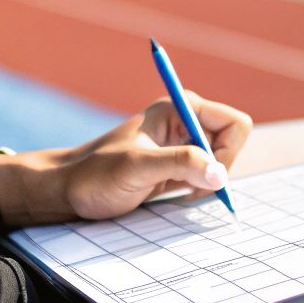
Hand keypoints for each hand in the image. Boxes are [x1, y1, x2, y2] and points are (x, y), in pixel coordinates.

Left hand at [0, 94, 253, 224]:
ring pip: (221, 162)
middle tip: (188, 186)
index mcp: (179, 108)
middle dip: (218, 169)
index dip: (226, 151)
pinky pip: (207, 175)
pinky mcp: (176, 166)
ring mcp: (181, 144)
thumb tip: (221, 174)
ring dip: (208, 182)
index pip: (234, 124)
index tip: (203, 172)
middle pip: (231, 144)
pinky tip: (175, 194)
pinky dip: (200, 189)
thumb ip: (181, 164)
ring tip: (175, 190)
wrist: (69, 191)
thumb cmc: (96, 175)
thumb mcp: (138, 167)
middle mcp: (184, 122)